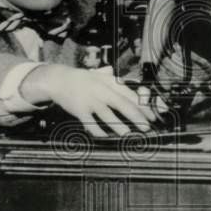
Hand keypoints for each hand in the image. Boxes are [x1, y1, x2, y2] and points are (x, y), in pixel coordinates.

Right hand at [21, 65, 157, 137]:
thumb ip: (112, 77)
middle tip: (146, 128)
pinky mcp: (79, 110)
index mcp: (109, 82)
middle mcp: (101, 90)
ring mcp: (90, 100)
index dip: (142, 106)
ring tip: (128, 135)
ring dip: (119, 126)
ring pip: (107, 115)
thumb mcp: (99, 74)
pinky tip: (105, 137)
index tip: (151, 116)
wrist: (58, 80)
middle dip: (136, 117)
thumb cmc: (82, 79)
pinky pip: (91, 123)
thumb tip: (125, 78)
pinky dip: (98, 131)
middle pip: (122, 104)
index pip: (129, 94)